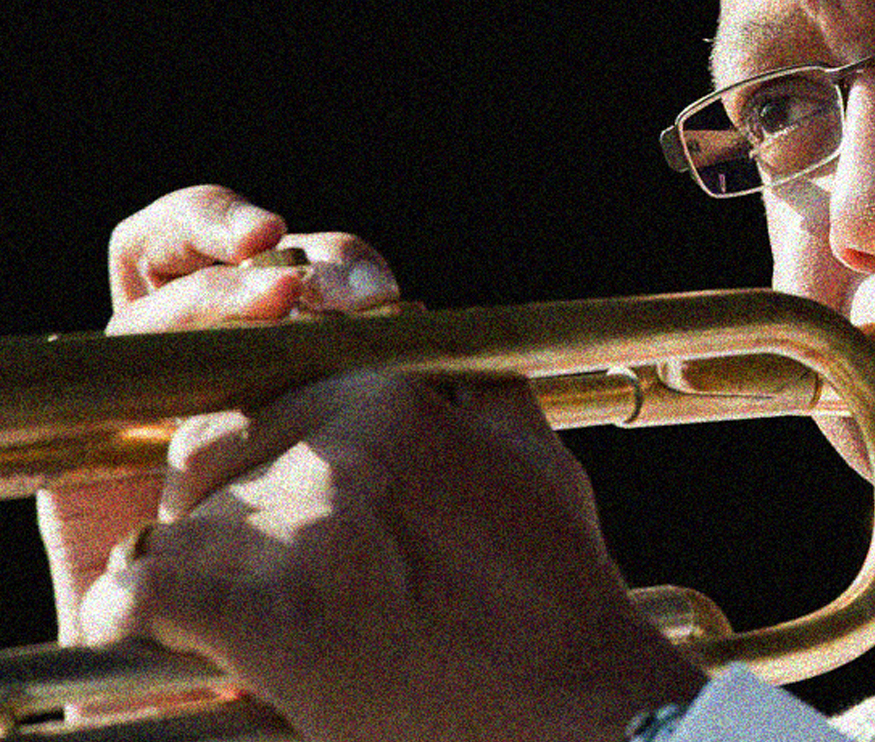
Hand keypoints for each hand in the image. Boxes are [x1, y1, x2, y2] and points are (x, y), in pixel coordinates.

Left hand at [42, 185, 704, 740]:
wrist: (579, 704)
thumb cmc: (561, 594)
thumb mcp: (535, 461)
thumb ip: (475, 393)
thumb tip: (427, 340)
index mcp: (394, 398)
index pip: (267, 401)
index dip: (258, 463)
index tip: (270, 516)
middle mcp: (339, 446)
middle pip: (205, 458)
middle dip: (210, 514)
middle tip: (249, 576)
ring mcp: (299, 528)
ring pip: (174, 530)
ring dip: (182, 579)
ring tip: (210, 630)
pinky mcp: (263, 614)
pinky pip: (141, 598)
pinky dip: (126, 620)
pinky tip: (137, 639)